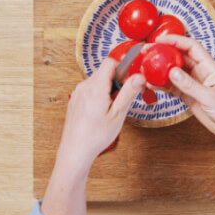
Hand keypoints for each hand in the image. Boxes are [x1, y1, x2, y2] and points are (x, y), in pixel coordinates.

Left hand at [57, 57, 145, 173]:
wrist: (75, 152)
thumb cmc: (95, 136)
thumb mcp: (118, 114)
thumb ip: (129, 92)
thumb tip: (139, 76)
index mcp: (95, 87)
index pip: (111, 62)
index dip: (124, 67)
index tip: (131, 78)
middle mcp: (84, 87)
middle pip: (105, 72)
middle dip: (118, 81)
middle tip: (123, 98)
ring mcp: (78, 93)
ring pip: (98, 81)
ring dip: (109, 89)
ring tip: (112, 108)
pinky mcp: (76, 100)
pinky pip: (91, 90)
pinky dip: (100, 95)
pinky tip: (102, 112)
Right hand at [153, 35, 214, 141]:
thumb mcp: (210, 97)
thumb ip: (190, 85)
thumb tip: (172, 72)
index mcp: (210, 67)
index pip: (191, 47)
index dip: (175, 40)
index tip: (159, 40)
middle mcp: (201, 73)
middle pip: (180, 57)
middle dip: (164, 53)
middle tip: (147, 53)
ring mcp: (195, 84)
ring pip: (175, 72)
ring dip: (161, 69)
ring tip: (145, 68)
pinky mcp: (191, 96)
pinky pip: (174, 87)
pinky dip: (163, 85)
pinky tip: (153, 84)